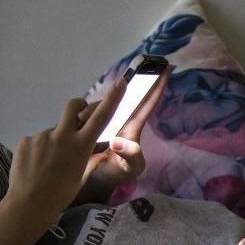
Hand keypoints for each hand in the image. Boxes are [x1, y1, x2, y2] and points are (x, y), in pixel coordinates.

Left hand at [3, 77, 127, 231]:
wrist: (28, 206)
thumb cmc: (60, 196)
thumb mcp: (80, 179)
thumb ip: (90, 160)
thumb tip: (100, 151)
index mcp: (80, 147)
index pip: (100, 118)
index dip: (112, 99)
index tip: (121, 83)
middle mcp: (62, 136)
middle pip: (73, 106)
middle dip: (78, 106)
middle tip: (78, 117)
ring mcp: (41, 137)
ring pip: (53, 132)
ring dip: (54, 142)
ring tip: (48, 166)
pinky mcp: (25, 141)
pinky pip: (36, 142)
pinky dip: (38, 151)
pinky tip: (35, 167)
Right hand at [77, 66, 170, 187]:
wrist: (99, 178)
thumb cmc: (121, 170)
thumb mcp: (130, 167)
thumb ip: (129, 155)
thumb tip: (116, 142)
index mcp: (134, 127)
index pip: (149, 103)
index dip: (158, 86)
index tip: (167, 67)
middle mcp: (122, 118)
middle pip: (122, 96)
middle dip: (117, 89)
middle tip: (109, 88)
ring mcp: (107, 119)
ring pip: (101, 103)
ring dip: (92, 107)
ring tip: (82, 118)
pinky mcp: (92, 122)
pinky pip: (88, 110)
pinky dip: (81, 113)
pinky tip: (76, 121)